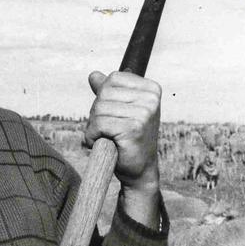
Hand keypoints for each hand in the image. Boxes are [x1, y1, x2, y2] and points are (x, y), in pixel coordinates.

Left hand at [85, 70, 161, 227]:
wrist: (139, 170)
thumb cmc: (129, 140)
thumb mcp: (120, 111)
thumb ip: (108, 92)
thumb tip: (93, 75)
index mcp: (151, 89)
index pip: (112, 79)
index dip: (104, 99)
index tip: (115, 116)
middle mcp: (151, 98)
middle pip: (104, 93)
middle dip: (97, 113)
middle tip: (108, 130)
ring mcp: (144, 113)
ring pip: (99, 109)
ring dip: (94, 127)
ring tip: (108, 138)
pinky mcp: (133, 128)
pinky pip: (98, 124)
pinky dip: (92, 136)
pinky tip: (105, 144)